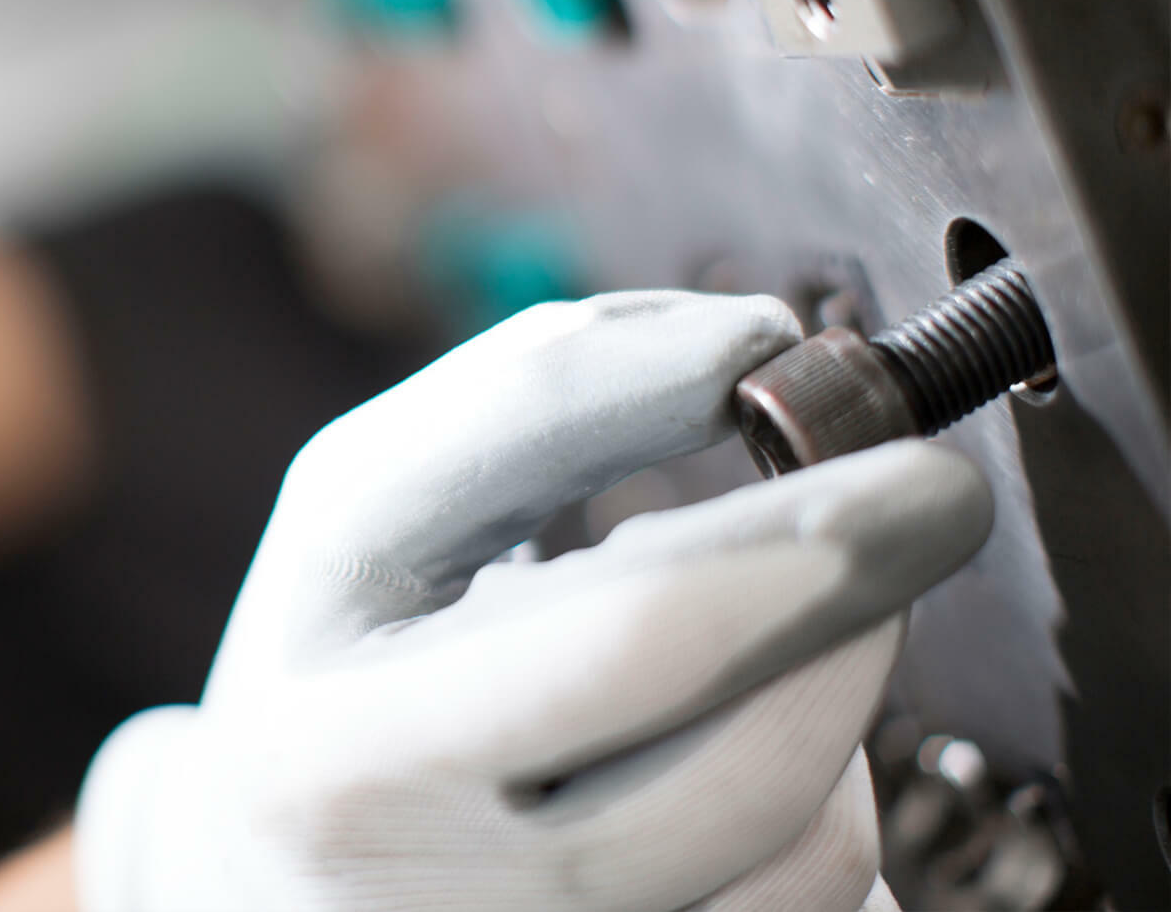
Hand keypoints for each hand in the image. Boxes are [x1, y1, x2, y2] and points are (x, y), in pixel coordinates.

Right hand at [74, 291, 992, 910]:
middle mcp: (444, 898)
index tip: (836, 394)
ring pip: (807, 831)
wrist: (277, 885)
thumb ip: (526, 399)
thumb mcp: (359, 510)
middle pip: (750, 747)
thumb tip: (751, 347)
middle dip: (859, 576)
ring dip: (833, 689)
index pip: (628, 629)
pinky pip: (820, 899)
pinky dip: (819, 792)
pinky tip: (738, 740)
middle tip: (927, 493)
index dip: (792, 512)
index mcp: (346, 746)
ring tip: (765, 629)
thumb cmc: (336, 667)